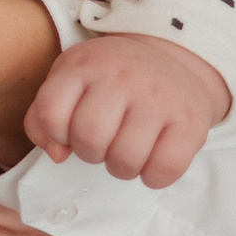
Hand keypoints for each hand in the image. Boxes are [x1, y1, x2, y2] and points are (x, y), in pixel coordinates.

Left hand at [24, 31, 234, 188]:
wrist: (172, 58)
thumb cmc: (109, 79)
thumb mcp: (69, 80)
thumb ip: (45, 116)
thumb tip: (57, 155)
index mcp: (84, 65)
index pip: (51, 113)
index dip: (56, 134)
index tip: (69, 132)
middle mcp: (122, 76)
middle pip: (89, 138)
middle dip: (90, 153)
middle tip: (102, 145)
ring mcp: (159, 97)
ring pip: (125, 158)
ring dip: (120, 168)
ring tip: (125, 154)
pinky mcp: (190, 120)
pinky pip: (166, 168)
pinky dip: (153, 177)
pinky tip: (150, 163)